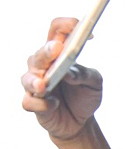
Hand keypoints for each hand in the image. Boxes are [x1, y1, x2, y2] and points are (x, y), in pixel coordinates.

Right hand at [21, 18, 104, 142]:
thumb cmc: (85, 96)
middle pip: (40, 54)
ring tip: (44, 83)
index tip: (82, 27)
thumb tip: (70, 73)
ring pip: (28, 78)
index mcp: (58, 54)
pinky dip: (42, 103)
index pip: (56, 32)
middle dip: (47, 51)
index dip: (66, 25)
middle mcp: (42, 66)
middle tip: (56, 49)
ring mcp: (35, 85)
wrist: (80, 123)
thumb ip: (86, 75)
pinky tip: (54, 103)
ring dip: (35, 80)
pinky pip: (30, 102)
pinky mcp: (34, 104)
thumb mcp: (95, 83)